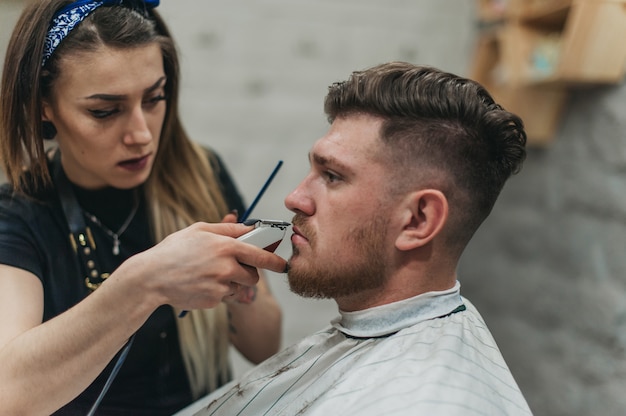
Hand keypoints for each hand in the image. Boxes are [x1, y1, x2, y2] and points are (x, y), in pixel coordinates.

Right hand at [116, 222, 286, 310]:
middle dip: (248, 273)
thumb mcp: (199, 230)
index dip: (275, 261)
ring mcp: (220, 286)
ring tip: (211, 274)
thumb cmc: (175, 250)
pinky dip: (218, 292)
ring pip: (240, 287)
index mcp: (226, 247)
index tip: (283, 264)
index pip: (261, 255)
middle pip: (253, 275)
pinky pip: (225, 297)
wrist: (151, 277)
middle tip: (231, 267)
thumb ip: (227, 229)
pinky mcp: (213, 301)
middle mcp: (226, 267)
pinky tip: (201, 284)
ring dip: (233, 283)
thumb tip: (248, 227)